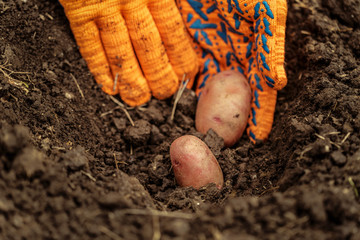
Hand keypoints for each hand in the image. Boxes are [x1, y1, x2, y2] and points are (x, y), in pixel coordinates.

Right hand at [60, 0, 198, 105]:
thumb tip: (206, 5)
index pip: (172, 32)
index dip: (181, 56)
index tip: (187, 75)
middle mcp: (131, 3)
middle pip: (148, 47)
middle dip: (158, 74)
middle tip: (165, 93)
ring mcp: (103, 9)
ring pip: (120, 51)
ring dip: (131, 79)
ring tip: (139, 100)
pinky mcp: (78, 11)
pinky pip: (88, 43)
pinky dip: (97, 67)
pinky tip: (107, 86)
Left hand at [177, 0, 286, 141]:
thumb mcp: (263, 8)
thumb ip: (270, 44)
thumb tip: (277, 82)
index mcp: (253, 51)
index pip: (259, 88)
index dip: (259, 113)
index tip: (257, 138)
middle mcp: (231, 58)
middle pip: (231, 95)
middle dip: (228, 119)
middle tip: (223, 141)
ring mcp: (207, 53)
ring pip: (206, 89)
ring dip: (202, 110)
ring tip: (198, 132)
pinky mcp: (186, 46)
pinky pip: (184, 72)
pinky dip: (180, 89)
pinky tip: (175, 104)